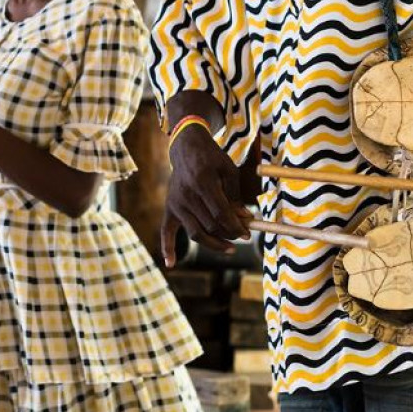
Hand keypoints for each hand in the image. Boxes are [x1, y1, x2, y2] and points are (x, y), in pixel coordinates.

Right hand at [160, 126, 251, 266]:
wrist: (186, 148)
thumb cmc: (211, 158)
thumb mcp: (228, 170)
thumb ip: (235, 196)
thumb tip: (244, 219)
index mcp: (202, 182)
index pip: (221, 214)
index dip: (236, 227)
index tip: (247, 234)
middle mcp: (186, 195)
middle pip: (210, 225)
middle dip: (229, 234)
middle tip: (242, 236)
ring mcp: (176, 203)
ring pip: (195, 233)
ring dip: (213, 244)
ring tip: (229, 248)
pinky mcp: (169, 207)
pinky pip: (166, 231)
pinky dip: (167, 248)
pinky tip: (171, 263)